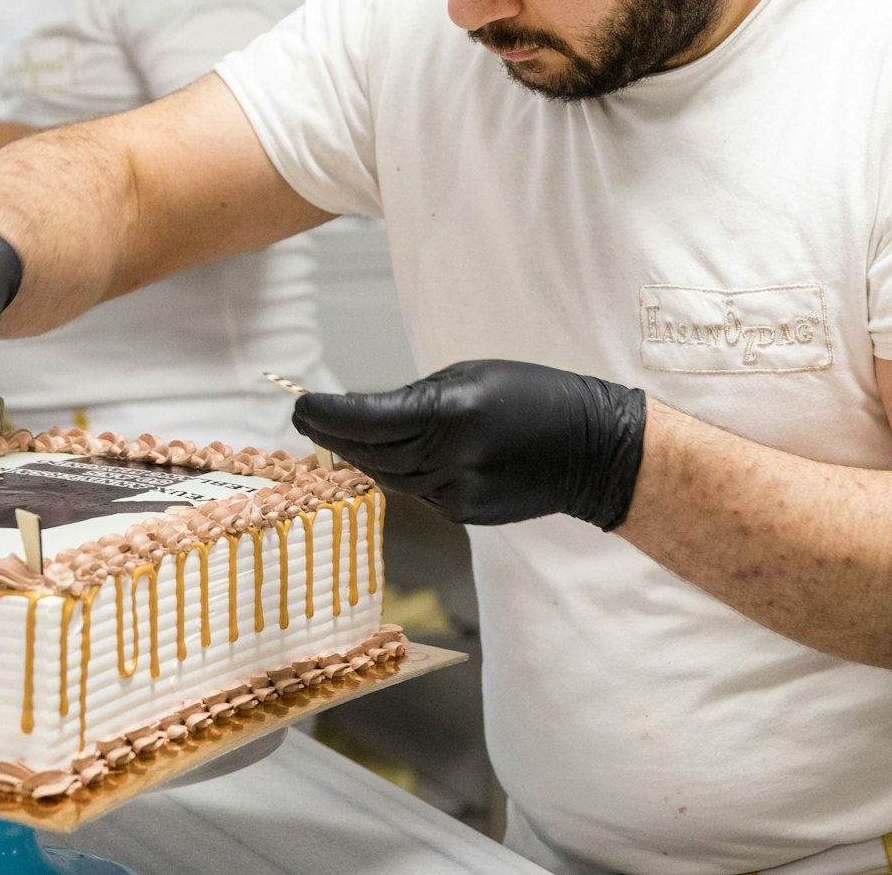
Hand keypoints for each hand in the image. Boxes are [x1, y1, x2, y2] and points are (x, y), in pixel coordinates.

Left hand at [292, 359, 647, 529]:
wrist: (592, 450)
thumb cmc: (531, 396)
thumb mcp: (470, 376)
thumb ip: (413, 400)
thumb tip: (362, 416)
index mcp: (452, 414)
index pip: (368, 420)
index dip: (327, 415)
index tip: (298, 405)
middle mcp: (451, 459)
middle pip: (370, 453)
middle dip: (332, 434)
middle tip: (305, 417)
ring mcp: (457, 493)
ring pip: (389, 477)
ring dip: (364, 454)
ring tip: (342, 431)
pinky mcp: (464, 514)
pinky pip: (417, 491)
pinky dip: (403, 472)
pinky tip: (406, 454)